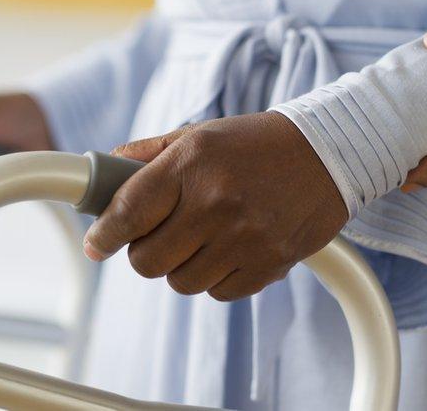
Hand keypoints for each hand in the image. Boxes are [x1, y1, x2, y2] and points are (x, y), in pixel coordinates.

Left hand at [83, 111, 347, 300]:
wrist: (330, 153)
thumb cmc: (258, 143)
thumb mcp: (201, 134)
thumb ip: (149, 154)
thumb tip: (104, 168)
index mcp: (192, 163)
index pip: (129, 211)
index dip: (105, 234)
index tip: (96, 244)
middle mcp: (215, 202)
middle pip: (148, 261)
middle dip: (145, 253)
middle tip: (160, 236)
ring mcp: (244, 237)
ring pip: (181, 282)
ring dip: (183, 266)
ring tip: (204, 239)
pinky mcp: (269, 263)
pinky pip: (219, 293)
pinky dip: (217, 277)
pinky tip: (232, 249)